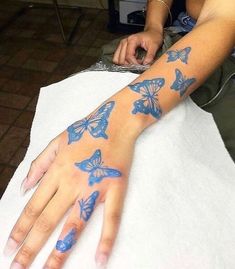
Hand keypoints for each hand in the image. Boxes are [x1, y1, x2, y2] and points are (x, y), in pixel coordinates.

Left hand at [3, 99, 135, 268]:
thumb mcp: (56, 141)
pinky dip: (106, 239)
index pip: (33, 207)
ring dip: (60, 251)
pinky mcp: (115, 188)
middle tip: (18, 268)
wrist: (114, 122)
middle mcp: (71, 183)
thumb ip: (38, 165)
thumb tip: (22, 188)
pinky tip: (101, 259)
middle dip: (31, 248)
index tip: (10, 247)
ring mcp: (94, 187)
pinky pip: (111, 218)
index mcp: (57, 171)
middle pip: (47, 221)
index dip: (20, 229)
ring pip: (74, 225)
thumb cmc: (85, 131)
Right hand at [113, 29, 162, 65]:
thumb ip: (150, 55)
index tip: (140, 66)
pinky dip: (123, 62)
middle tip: (138, 64)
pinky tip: (131, 61)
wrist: (152, 32)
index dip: (134, 63)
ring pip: (117, 59)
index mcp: (132, 40)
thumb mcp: (154, 46)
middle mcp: (125, 42)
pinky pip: (117, 58)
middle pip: (122, 59)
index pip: (129, 56)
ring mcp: (122, 44)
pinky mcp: (122, 48)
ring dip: (125, 64)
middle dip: (130, 64)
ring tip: (135, 62)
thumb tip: (146, 64)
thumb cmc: (153, 36)